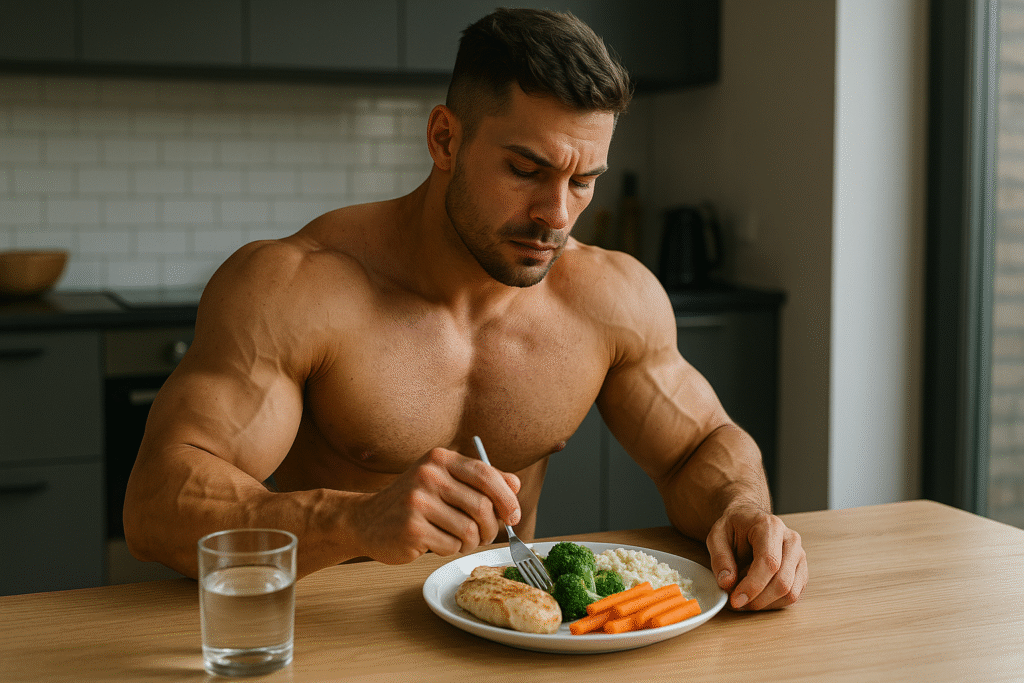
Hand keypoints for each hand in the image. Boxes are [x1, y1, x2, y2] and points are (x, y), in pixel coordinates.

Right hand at [349, 447, 520, 564]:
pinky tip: (437, 542)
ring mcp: (418, 502)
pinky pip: (451, 545)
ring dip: (471, 541)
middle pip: (482, 506)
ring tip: (460, 539)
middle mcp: (428, 475)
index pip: (485, 475)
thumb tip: (514, 484)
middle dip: (491, 527)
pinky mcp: (411, 529)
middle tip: (486, 535)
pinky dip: (451, 549)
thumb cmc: (412, 502)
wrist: (365, 520)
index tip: (514, 516)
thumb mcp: (443, 481)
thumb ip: (479, 481)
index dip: (507, 498)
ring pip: (469, 530)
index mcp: (440, 459)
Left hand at [706, 504, 807, 609]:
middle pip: (782, 582)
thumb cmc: (734, 527)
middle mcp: (791, 540)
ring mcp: (799, 556)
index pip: (769, 562)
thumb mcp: (716, 536)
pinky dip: (773, 603)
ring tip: (745, 595)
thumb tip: (727, 583)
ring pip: (790, 593)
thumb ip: (720, 558)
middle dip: (758, 600)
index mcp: (770, 527)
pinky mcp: (801, 570)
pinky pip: (793, 595)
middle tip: (736, 603)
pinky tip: (757, 595)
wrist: (749, 519)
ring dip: (765, 603)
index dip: (753, 586)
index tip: (735, 600)